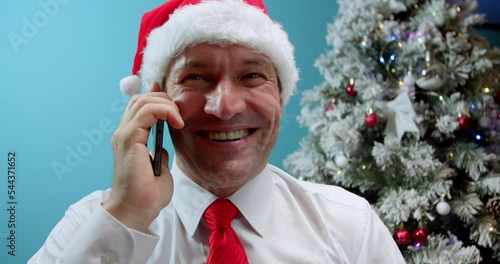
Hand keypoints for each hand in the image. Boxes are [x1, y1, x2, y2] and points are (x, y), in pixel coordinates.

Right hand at [103, 82, 183, 232]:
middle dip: (164, 99)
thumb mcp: (160, 169)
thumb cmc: (147, 196)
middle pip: (141, 99)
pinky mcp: (129, 139)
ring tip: (179, 118)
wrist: (137, 210)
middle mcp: (124, 133)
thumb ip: (159, 153)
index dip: (157, 96)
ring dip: (166, 104)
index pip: (140, 106)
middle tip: (180, 113)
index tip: (174, 99)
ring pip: (144, 101)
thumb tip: (164, 148)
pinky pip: (147, 112)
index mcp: (130, 138)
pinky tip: (177, 123)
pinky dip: (165, 111)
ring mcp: (125, 135)